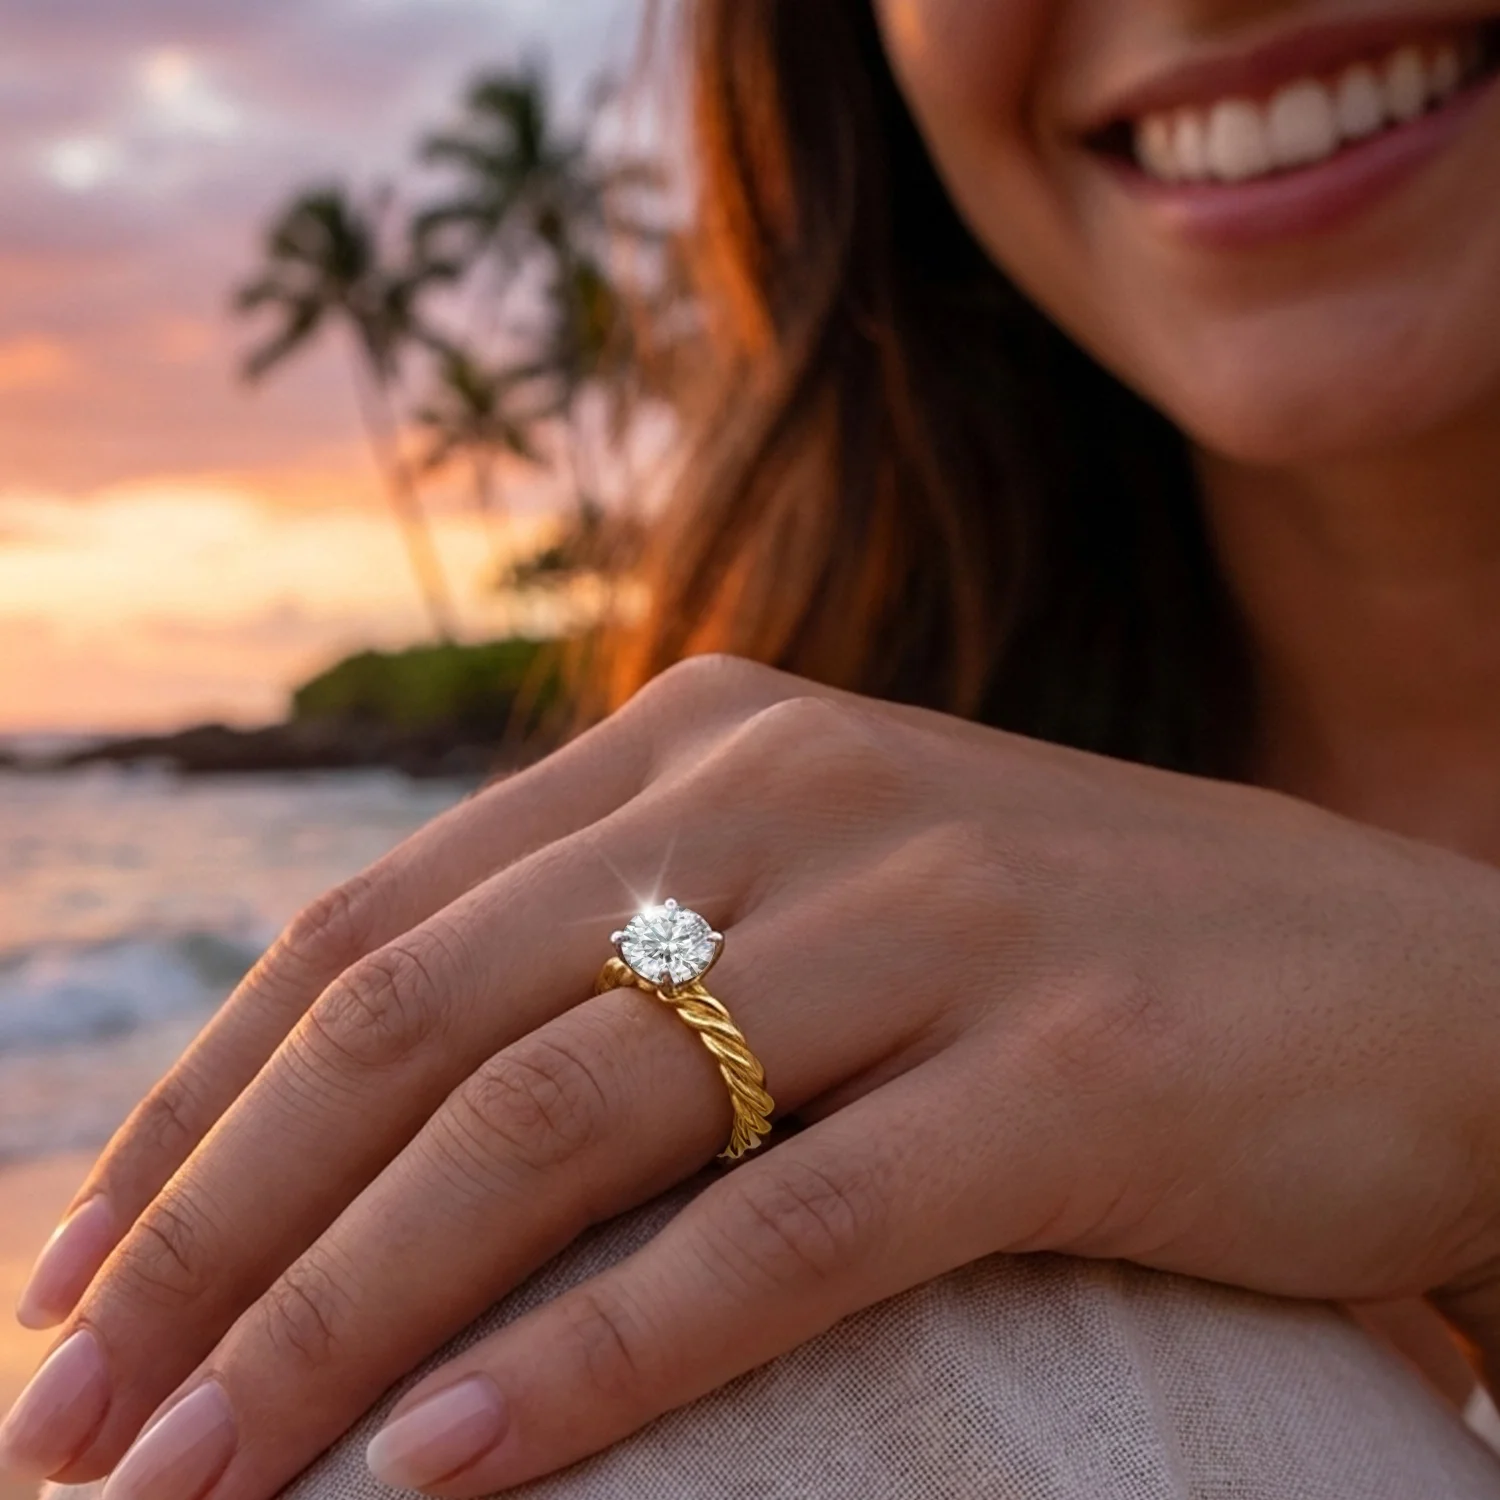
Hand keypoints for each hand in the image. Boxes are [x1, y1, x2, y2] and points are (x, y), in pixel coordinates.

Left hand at [6, 655, 1499, 1497]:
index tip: (79, 1281)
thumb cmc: (1078, 950)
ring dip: (346, 1325)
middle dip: (220, 1240)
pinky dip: (590, 1363)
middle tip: (71, 1433)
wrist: (1399, 973)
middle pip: (424, 1025)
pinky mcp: (1063, 1077)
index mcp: (711, 744)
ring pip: (563, 1131)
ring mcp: (929, 926)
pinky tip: (439, 1477)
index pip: (374, 923)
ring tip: (193, 1494)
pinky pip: (774, 1234)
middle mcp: (794, 800)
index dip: (200, 1109)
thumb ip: (629, 946)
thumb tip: (381, 1118)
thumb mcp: (823, 893)